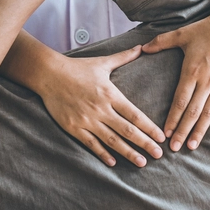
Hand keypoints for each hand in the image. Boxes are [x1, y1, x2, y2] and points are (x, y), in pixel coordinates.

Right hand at [39, 45, 164, 166]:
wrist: (49, 74)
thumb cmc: (77, 68)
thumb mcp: (102, 62)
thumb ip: (124, 57)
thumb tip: (142, 46)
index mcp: (110, 94)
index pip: (134, 114)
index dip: (149, 127)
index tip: (160, 137)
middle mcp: (100, 109)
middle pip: (127, 130)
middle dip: (144, 144)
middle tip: (159, 155)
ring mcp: (86, 120)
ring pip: (111, 140)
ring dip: (128, 152)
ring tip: (142, 162)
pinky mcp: (73, 127)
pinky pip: (90, 143)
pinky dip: (102, 154)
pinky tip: (113, 163)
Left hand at [142, 12, 209, 150]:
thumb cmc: (206, 28)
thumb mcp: (181, 34)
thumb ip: (161, 43)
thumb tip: (142, 48)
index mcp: (191, 71)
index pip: (180, 101)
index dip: (172, 118)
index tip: (165, 133)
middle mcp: (207, 81)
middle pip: (193, 112)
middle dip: (183, 131)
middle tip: (175, 147)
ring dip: (200, 131)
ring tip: (192, 146)